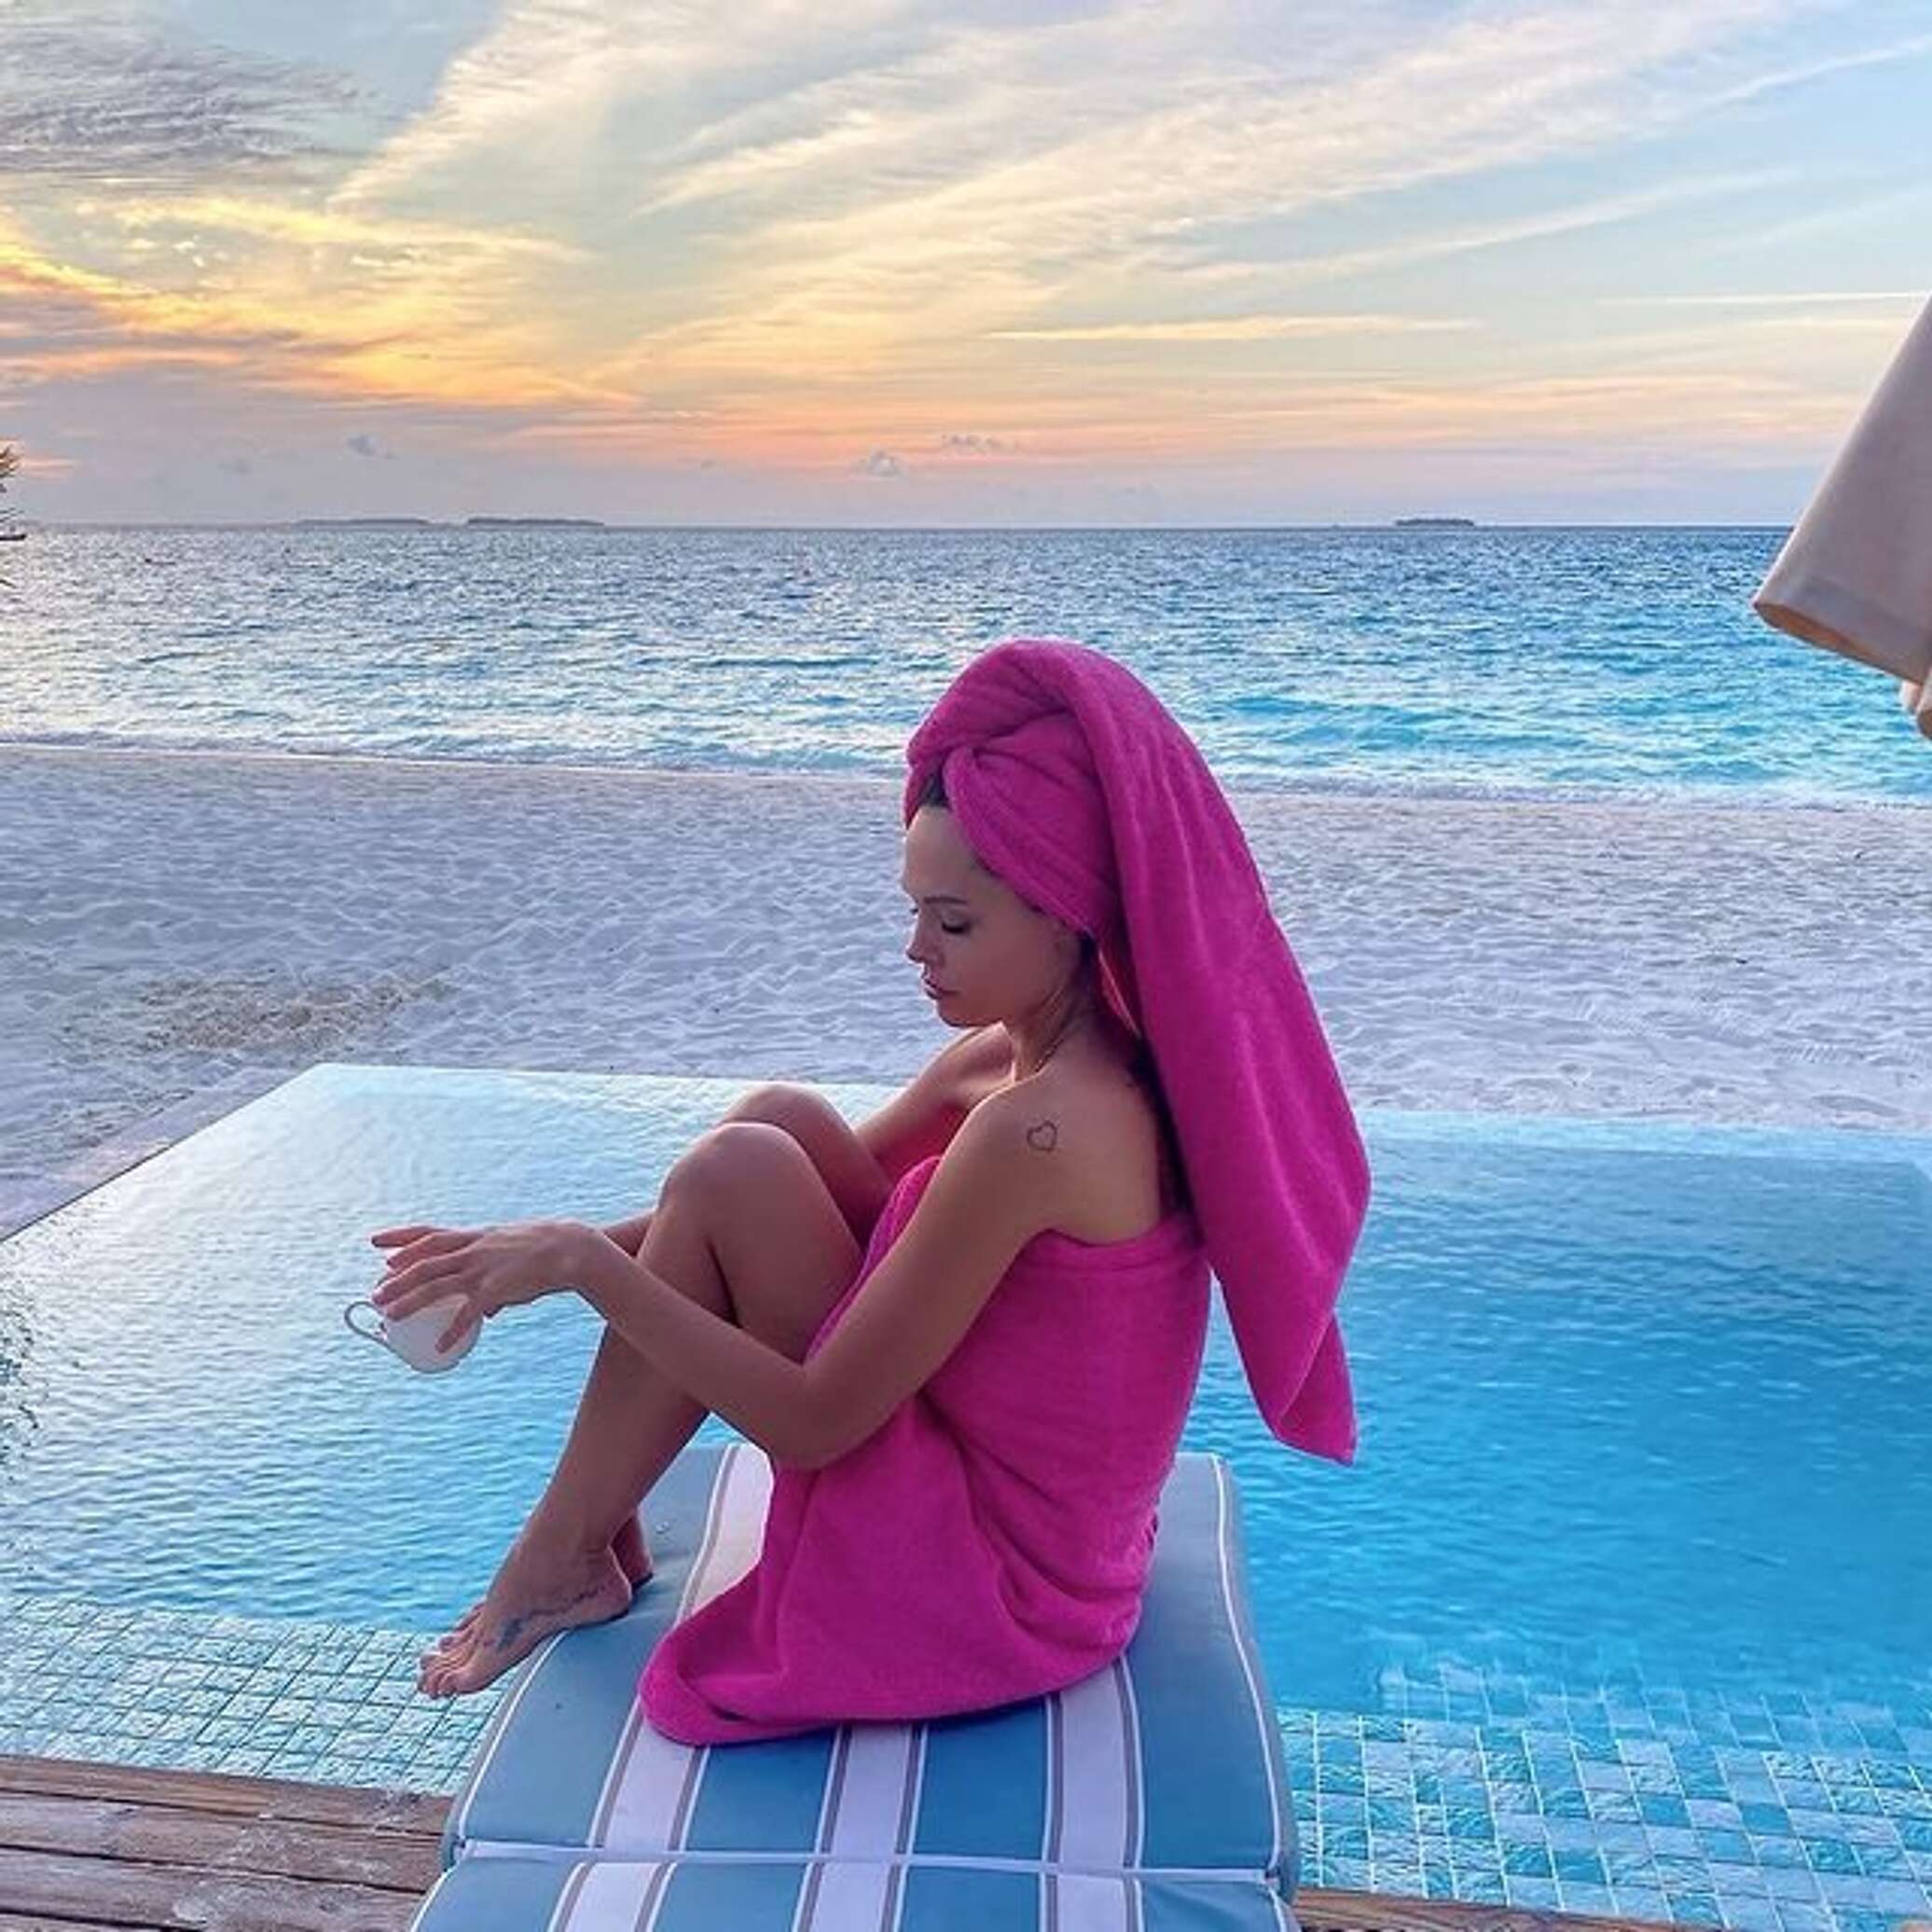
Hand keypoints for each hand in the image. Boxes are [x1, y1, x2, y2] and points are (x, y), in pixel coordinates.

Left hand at [369, 1219, 586, 1353]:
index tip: (375, 1242)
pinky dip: (452, 1331)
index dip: (400, 1238)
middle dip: (397, 1278)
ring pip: (437, 1284)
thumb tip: (485, 1313)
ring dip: (410, 1301)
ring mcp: (483, 1268)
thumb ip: (492, 1282)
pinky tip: (441, 1346)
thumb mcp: (510, 1258)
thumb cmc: (544, 1253)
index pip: (429, 1233)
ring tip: (390, 1317)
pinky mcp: (497, 1288)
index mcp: (474, 1237)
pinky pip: (468, 1313)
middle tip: (376, 1294)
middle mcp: (473, 1249)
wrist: (571, 1248)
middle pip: (425, 1262)